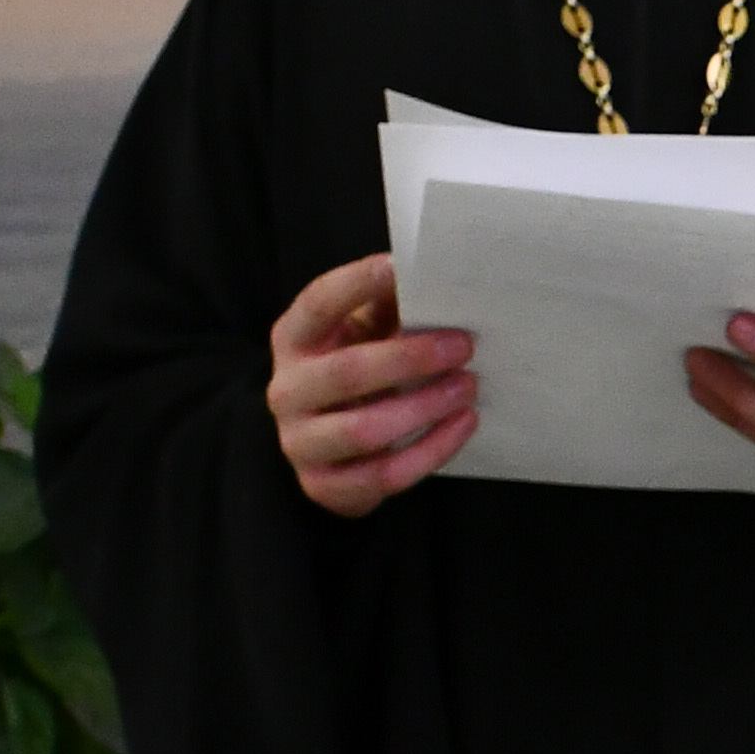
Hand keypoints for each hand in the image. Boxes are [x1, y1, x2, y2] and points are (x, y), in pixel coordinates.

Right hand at [267, 255, 476, 515]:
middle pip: (348, 373)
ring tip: (468, 386)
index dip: (356, 284)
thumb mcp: (360, 334)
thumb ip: (386, 306)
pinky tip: (464, 424)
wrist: (327, 452)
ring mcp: (300, 442)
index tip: (399, 267)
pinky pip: (385, 474)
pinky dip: (432, 450)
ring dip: (425, 407)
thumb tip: (432, 275)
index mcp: (293, 339)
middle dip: (411, 359)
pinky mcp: (323, 486)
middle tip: (463, 345)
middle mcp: (286, 390)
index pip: (317, 304)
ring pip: (365, 430)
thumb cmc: (355, 375)